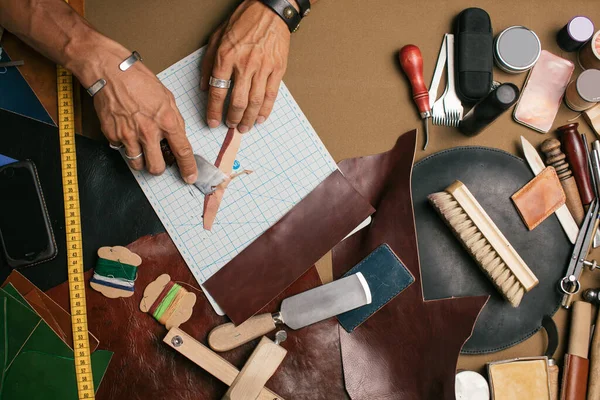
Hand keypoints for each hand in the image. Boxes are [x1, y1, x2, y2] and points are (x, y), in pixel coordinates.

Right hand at [74, 38, 197, 182]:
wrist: (110, 72)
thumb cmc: (139, 80)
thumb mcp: (167, 97)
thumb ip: (174, 119)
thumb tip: (178, 136)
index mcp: (166, 121)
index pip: (182, 151)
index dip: (188, 168)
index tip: (190, 177)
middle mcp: (148, 132)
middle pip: (156, 168)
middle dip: (159, 167)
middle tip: (157, 158)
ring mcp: (128, 135)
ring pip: (137, 164)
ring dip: (141, 159)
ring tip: (140, 144)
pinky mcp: (112, 135)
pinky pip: (121, 150)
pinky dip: (124, 145)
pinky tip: (125, 130)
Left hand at [201, 0, 290, 132]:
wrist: (270, 10)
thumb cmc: (243, 20)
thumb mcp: (217, 36)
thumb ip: (208, 62)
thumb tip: (204, 86)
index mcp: (226, 56)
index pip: (217, 91)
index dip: (214, 110)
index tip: (213, 122)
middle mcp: (244, 64)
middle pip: (237, 101)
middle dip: (232, 118)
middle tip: (230, 126)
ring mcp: (263, 67)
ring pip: (255, 101)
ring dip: (248, 118)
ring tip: (244, 127)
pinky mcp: (277, 69)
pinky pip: (271, 94)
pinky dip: (266, 110)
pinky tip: (261, 118)